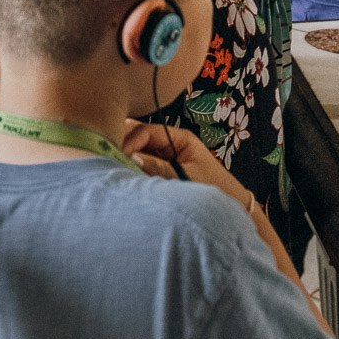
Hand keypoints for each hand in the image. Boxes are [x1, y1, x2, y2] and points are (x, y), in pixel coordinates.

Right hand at [121, 121, 251, 206]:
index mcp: (179, 138)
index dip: (129, 141)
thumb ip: (158, 168)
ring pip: (138, 153)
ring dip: (126, 159)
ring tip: (111, 168)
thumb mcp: (185, 177)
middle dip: (123, 145)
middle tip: (106, 158)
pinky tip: (121, 177)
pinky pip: (142, 166)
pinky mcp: (163, 172)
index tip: (116, 156)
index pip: (146, 131)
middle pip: (138, 138)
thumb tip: (130, 158)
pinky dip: (132, 170)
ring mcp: (165, 158)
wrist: (232, 207)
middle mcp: (170, 144)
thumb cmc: (214, 189)